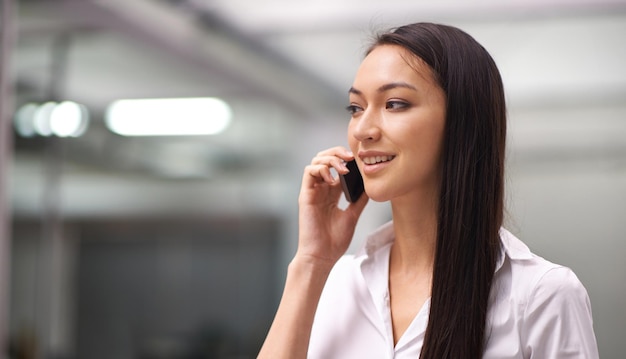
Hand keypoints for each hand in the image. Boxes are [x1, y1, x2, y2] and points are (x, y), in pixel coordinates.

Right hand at [295, 146, 368, 266]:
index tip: (359, 160)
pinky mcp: (305, 195)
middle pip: (325, 159)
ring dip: (330, 159)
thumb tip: (370, 187)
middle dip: (337, 152)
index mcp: (331, 193)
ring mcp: (312, 191)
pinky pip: (309, 172)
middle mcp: (321, 189)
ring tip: (343, 168)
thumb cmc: (334, 241)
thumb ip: (359, 200)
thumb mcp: (352, 216)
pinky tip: (333, 180)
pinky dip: (321, 169)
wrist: (322, 256)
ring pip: (316, 161)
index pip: (336, 166)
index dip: (346, 159)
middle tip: (351, 157)